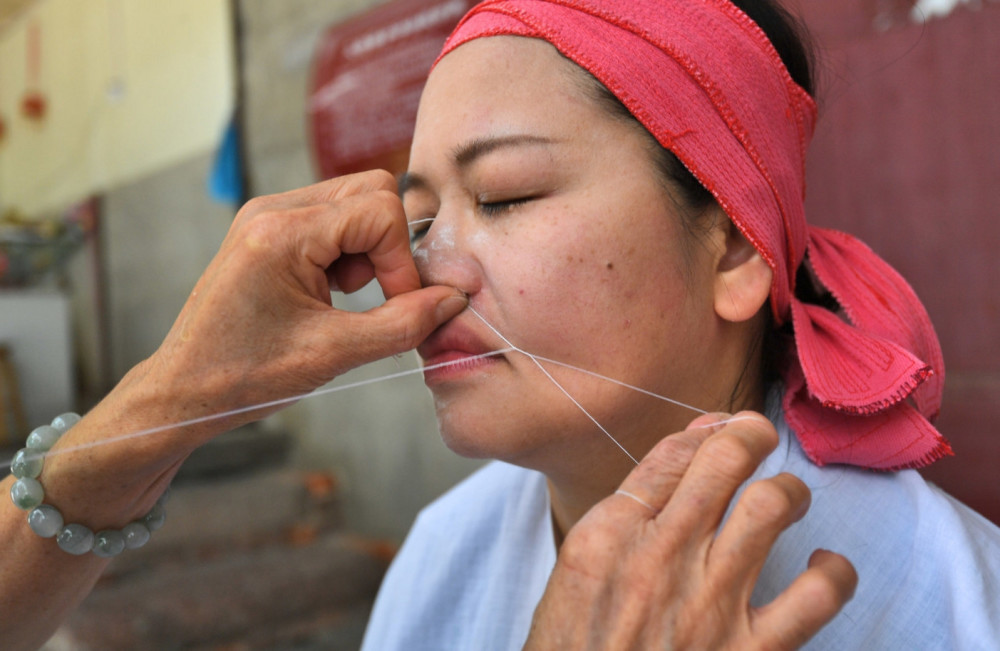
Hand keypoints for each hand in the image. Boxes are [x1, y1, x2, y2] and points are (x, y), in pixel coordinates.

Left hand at [137, 170, 466, 433]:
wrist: (183, 391)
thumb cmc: (242, 376)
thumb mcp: (334, 354)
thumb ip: (403, 324)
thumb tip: (451, 300)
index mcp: (282, 231)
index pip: (379, 210)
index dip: (402, 261)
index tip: (400, 305)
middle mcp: (273, 210)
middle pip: (370, 190)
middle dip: (389, 245)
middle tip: (377, 295)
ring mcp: (268, 216)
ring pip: (354, 202)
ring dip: (368, 250)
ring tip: (344, 299)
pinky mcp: (269, 231)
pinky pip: (331, 220)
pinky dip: (347, 253)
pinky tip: (330, 294)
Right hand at [526, 412, 857, 649]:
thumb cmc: (578, 650)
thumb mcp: (576, 573)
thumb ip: (623, 519)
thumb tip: (675, 465)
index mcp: (609, 534)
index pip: (672, 454)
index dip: (708, 430)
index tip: (722, 431)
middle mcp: (660, 557)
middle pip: (724, 459)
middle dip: (752, 434)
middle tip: (760, 439)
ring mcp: (708, 603)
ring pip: (771, 505)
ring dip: (789, 491)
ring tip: (788, 498)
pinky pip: (816, 596)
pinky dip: (833, 574)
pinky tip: (824, 568)